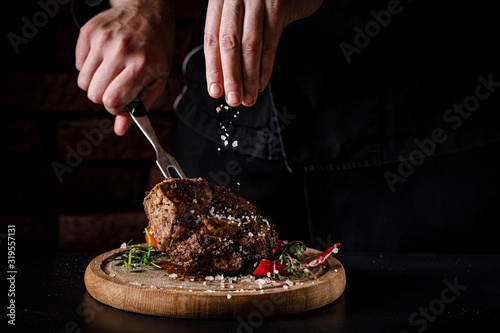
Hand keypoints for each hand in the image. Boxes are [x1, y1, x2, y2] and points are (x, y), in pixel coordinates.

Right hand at [75, 0, 174, 134]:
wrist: (148, 11)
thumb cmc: (156, 51)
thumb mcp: (157, 79)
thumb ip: (140, 106)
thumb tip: (120, 129)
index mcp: (141, 65)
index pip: (112, 100)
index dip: (115, 107)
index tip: (123, 102)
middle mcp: (120, 51)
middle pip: (94, 94)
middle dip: (105, 97)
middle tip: (118, 86)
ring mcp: (102, 39)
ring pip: (83, 82)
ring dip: (96, 83)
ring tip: (113, 71)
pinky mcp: (88, 31)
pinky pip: (78, 65)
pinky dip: (89, 67)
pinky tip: (105, 58)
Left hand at [204, 0, 322, 106]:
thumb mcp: (240, 6)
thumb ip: (229, 31)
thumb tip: (223, 74)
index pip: (212, 38)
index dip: (213, 67)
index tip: (215, 91)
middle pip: (229, 44)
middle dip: (230, 76)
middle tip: (232, 100)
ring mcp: (258, 1)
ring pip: (250, 46)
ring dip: (249, 77)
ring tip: (248, 98)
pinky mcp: (278, 6)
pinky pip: (271, 42)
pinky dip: (266, 66)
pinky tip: (262, 84)